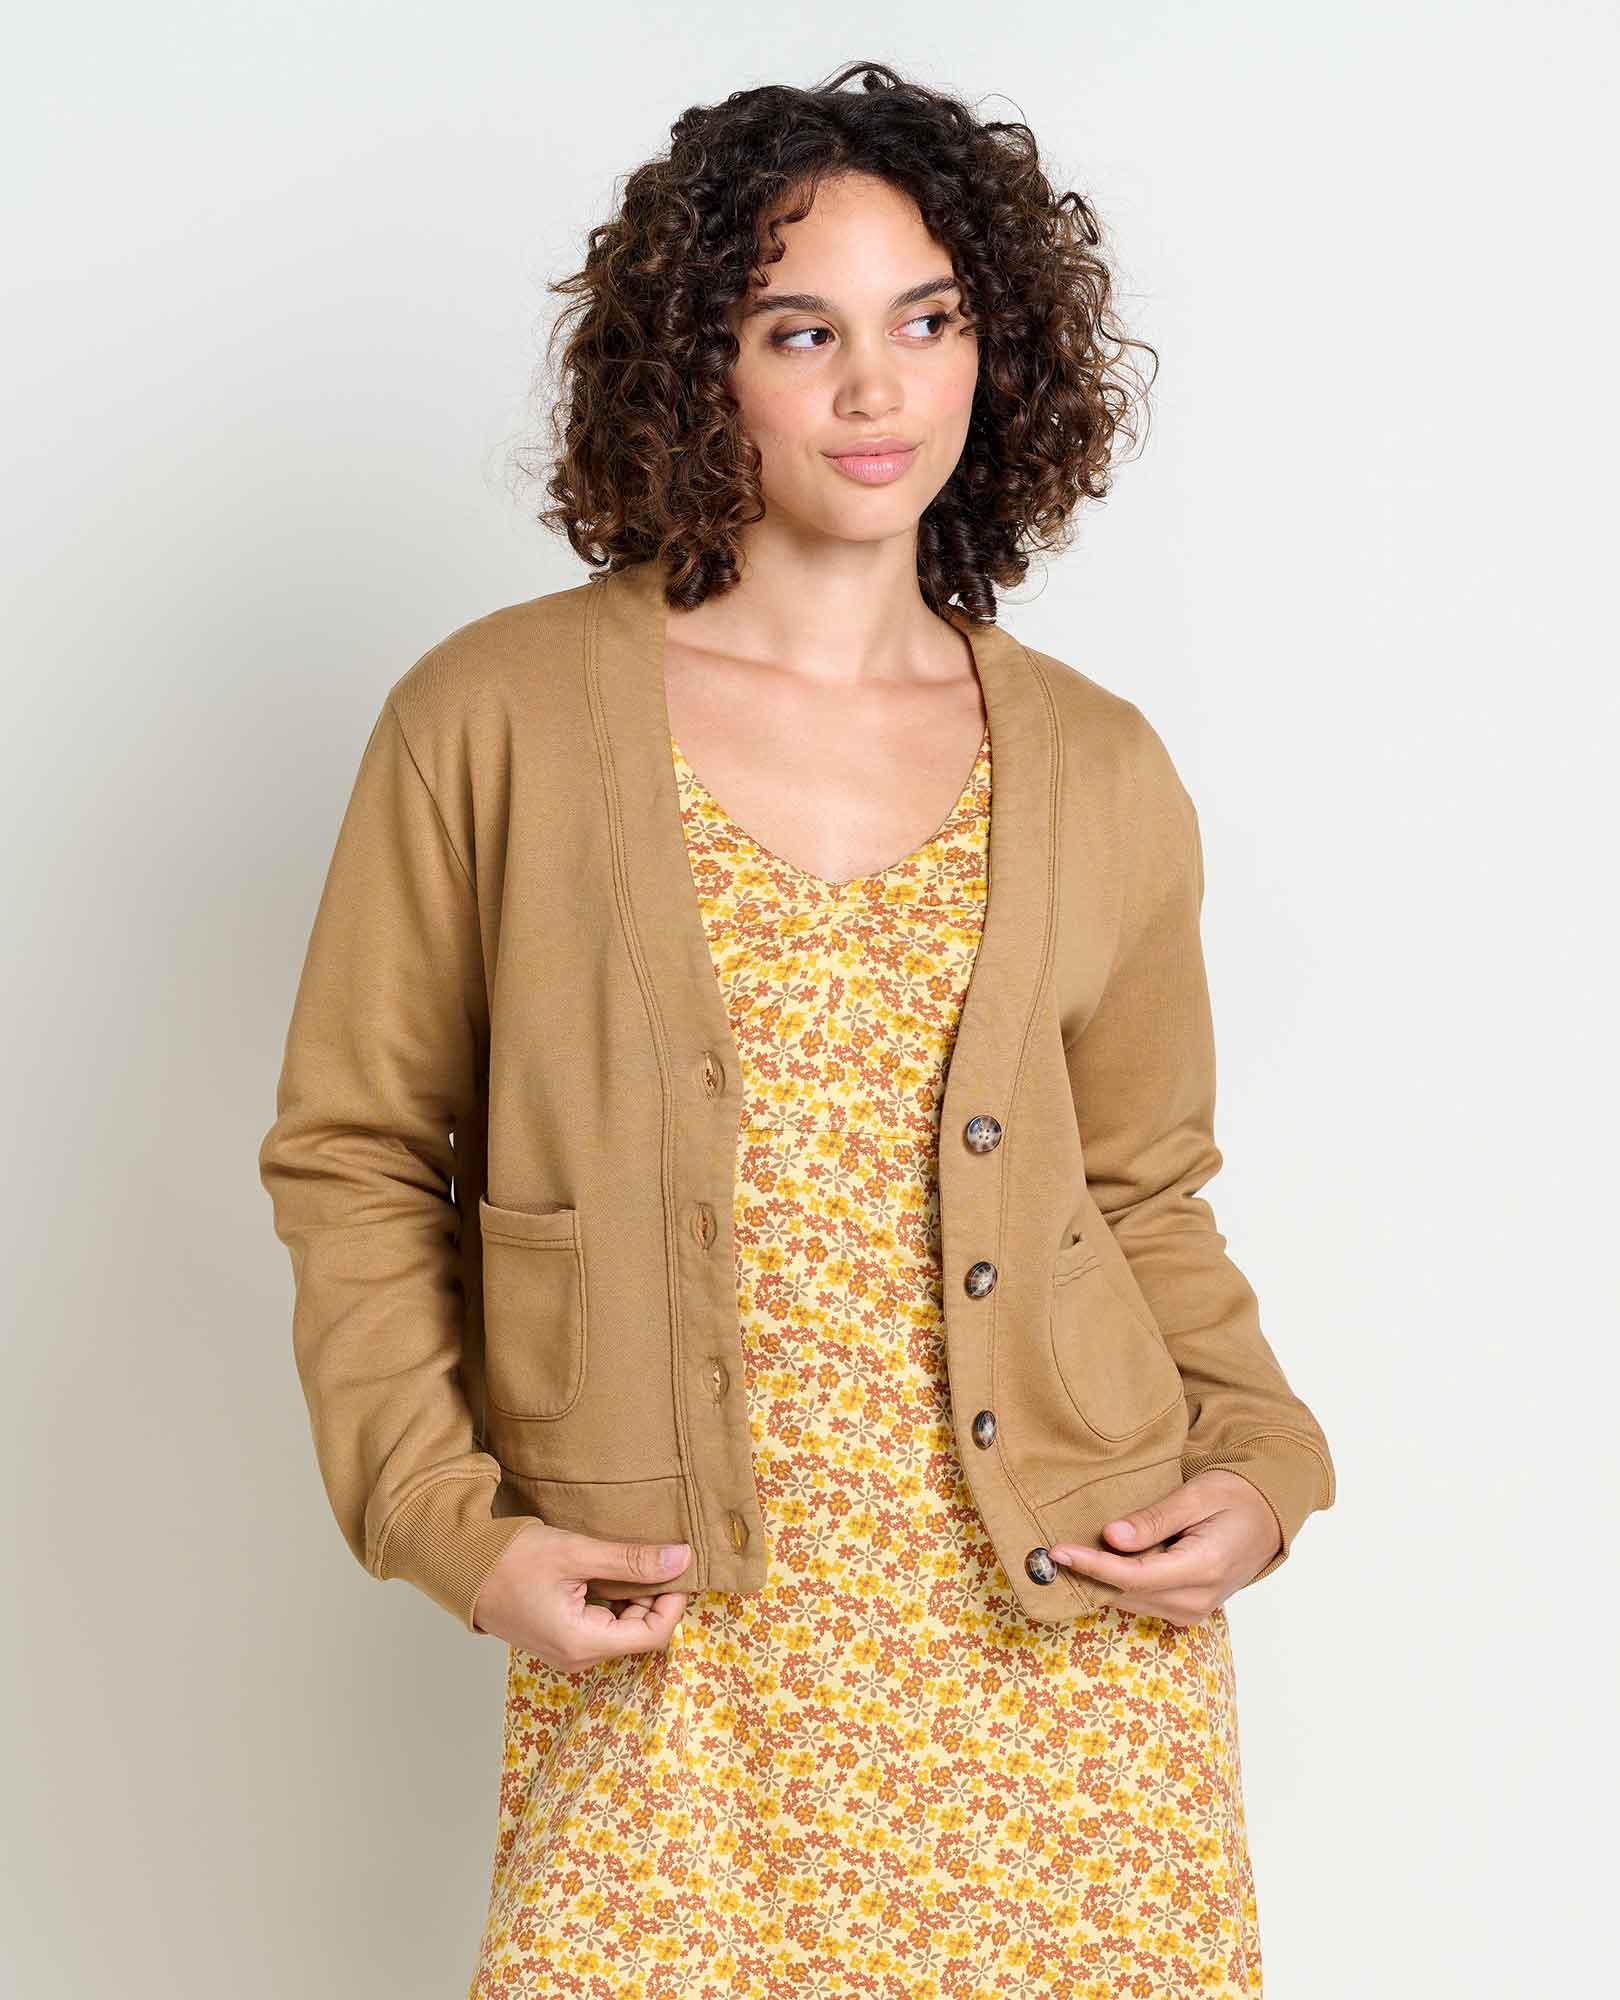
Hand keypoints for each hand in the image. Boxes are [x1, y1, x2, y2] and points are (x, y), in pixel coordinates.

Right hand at [470, 1521, 691, 1667]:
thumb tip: (681, 1559)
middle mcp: (578, 1657)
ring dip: (634, 1595)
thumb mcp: (577, 1553)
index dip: (673, 1601)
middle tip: (653, 1554)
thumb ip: (631, 1560)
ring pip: (624, 1627)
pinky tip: (607, 1570)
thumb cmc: (511, 1560)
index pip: (654, 1634)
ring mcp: (569, 1650)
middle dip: (654, 1595)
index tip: (676, 1565)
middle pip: (641, 1632)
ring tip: (626, 1558)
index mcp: (582, 1643)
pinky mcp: (562, 1639)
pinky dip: (615, 1599)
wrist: (461, 1567)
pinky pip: (604, 1624)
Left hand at [1047, 1469, 1282, 1624]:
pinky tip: (1094, 1565)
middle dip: (1086, 1575)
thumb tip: (1111, 1536)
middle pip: (1127, 1594)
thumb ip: (1155, 1519)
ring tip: (1063, 1556)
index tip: (1058, 1551)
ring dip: (1097, 1582)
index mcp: (1202, 1568)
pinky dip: (1116, 1586)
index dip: (1092, 1566)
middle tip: (1044, 1554)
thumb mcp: (1197, 1496)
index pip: (1133, 1576)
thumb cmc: (1234, 1498)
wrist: (1267, 1519)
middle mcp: (1196, 1600)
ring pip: (1131, 1602)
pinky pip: (1142, 1601)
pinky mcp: (1186, 1610)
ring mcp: (1193, 1611)